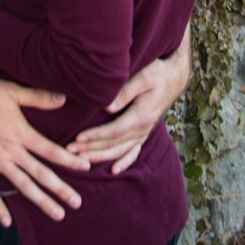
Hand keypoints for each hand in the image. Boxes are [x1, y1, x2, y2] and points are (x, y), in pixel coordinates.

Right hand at [0, 75, 89, 227]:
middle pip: (41, 173)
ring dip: (41, 201)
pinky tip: (7, 222)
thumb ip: (38, 98)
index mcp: (21, 133)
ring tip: (57, 214)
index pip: (50, 150)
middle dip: (61, 189)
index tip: (85, 167)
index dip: (69, 159)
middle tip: (77, 203)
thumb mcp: (12, 91)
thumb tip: (63, 98)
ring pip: (22, 186)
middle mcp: (12, 151)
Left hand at [66, 42, 188, 174]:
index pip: (114, 131)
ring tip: (81, 160)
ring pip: (120, 151)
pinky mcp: (144, 133)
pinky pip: (134, 152)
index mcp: (142, 116)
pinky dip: (124, 162)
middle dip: (91, 149)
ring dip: (100, 157)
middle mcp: (143, 129)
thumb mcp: (143, 77)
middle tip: (69, 152)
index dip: (95, 137)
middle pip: (114, 144)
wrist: (174, 78)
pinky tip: (114, 171)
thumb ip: (125, 92)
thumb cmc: (157, 73)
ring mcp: (144, 133)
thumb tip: (107, 107)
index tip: (78, 139)